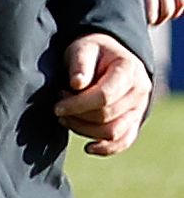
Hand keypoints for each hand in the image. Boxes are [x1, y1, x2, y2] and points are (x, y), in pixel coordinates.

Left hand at [56, 32, 150, 155]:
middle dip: (77, 115)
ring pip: (112, 132)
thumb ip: (80, 64)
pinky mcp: (133, 121)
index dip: (77, 105)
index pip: (104, 96)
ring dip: (83, 129)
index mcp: (129, 71)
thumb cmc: (91, 52)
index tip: (57, 105)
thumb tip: (77, 84)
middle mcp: (140, 91)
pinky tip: (88, 148)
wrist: (106, 56)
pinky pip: (124, 141)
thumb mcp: (82, 48)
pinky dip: (107, 149)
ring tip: (65, 117)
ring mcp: (139, 108)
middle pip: (106, 116)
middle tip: (58, 105)